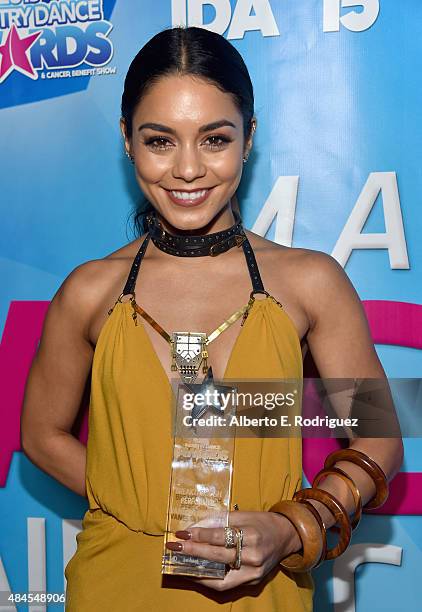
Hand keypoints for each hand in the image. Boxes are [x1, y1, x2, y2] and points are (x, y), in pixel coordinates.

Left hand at [165, 511, 301, 590]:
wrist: (286, 536)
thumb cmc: (262, 521)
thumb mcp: (243, 514)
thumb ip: (220, 520)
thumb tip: (195, 526)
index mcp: (252, 534)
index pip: (220, 536)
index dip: (199, 535)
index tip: (182, 532)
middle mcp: (253, 556)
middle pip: (218, 556)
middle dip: (193, 551)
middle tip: (175, 546)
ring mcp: (253, 572)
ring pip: (219, 576)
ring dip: (196, 570)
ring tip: (179, 564)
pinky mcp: (252, 581)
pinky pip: (225, 585)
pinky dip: (208, 580)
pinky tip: (194, 574)